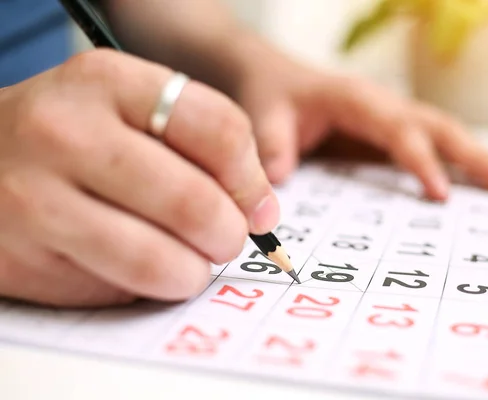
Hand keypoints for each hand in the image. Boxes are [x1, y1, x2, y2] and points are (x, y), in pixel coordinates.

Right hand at [0, 49, 278, 307]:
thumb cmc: (74, 134)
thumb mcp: (131, 106)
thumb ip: (200, 142)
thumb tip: (260, 209)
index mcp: (110, 82)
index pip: (218, 129)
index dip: (252, 180)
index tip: (258, 208)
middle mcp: (68, 133)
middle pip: (193, 202)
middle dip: (228, 235)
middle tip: (225, 240)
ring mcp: (36, 198)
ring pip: (156, 260)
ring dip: (191, 272)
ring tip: (189, 263)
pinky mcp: (20, 257)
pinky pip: (116, 289)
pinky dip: (145, 287)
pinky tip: (136, 266)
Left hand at [233, 47, 487, 199]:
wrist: (276, 78)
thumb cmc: (274, 96)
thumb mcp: (264, 116)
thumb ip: (271, 146)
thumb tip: (278, 183)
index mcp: (356, 100)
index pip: (396, 130)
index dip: (420, 160)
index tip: (440, 194)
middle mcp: (383, 105)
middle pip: (437, 126)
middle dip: (474, 155)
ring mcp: (390, 118)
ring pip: (443, 133)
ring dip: (477, 158)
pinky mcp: (389, 134)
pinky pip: (429, 146)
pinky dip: (456, 163)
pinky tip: (475, 184)